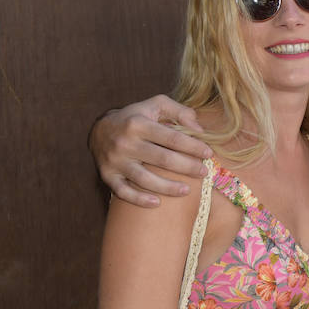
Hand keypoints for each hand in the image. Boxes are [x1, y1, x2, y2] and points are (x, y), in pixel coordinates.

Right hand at [89, 96, 209, 206]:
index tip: (208, 153)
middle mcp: (125, 143)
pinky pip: (123, 192)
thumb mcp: (155, 105)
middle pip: (162, 160)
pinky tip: (156, 203)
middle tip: (204, 173)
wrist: (99, 130)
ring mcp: (115, 161)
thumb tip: (199, 128)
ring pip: (144, 179)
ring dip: (168, 187)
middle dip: (187, 167)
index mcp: (138, 124)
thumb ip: (179, 111)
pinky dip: (139, 199)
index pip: (171, 138)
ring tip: (187, 190)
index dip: (192, 146)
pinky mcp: (107, 175)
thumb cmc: (136, 117)